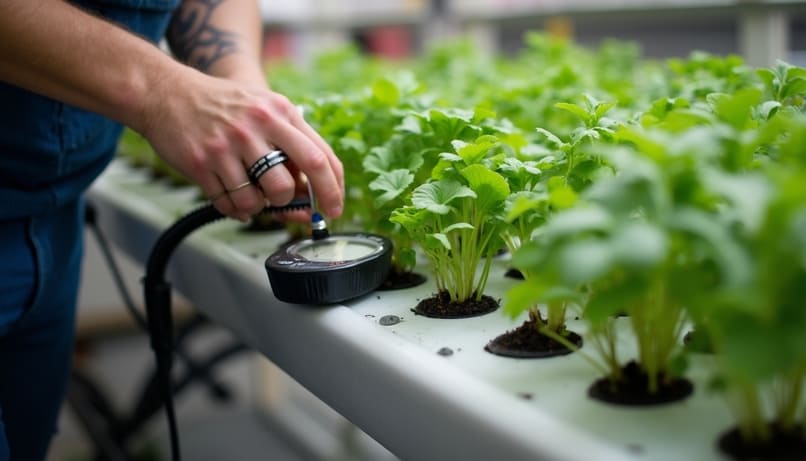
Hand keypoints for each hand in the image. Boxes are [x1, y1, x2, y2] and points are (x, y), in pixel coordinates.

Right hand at [137, 68, 343, 221]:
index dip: (332, 190)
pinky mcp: (202, 163)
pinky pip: (229, 203)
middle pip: (289, 184)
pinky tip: (233, 197)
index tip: (335, 208)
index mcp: (280, 112)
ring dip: (259, 206)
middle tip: (285, 201)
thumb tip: (312, 190)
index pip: (320, 157)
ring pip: (258, 200)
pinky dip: (236, 209)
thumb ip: (292, 141)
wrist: (168, 92)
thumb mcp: (265, 108)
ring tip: (252, 192)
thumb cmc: (225, 106)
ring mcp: (227, 146)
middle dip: (293, 204)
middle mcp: (256, 127)